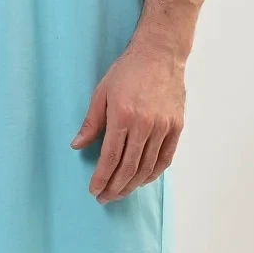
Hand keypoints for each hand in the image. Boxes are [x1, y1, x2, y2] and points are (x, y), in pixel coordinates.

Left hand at [70, 47, 185, 201]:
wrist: (159, 54)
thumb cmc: (127, 71)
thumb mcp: (101, 92)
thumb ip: (91, 122)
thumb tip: (77, 145)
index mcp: (123, 115)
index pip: (110, 156)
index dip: (102, 177)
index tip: (94, 190)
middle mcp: (145, 125)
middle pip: (129, 166)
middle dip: (115, 187)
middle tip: (105, 198)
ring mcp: (163, 127)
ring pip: (147, 166)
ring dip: (132, 184)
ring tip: (121, 193)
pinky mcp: (176, 126)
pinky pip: (165, 158)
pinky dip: (153, 173)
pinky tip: (142, 180)